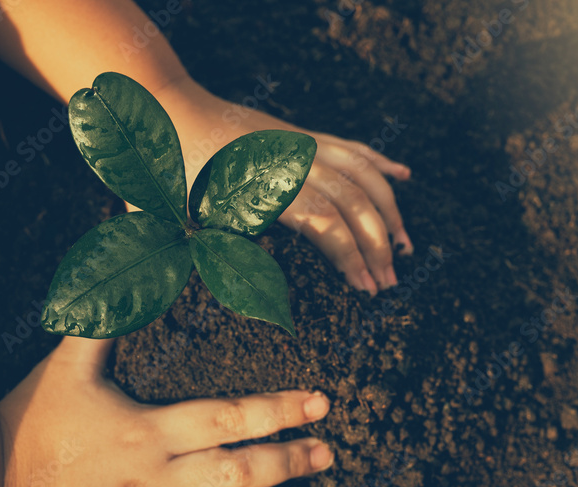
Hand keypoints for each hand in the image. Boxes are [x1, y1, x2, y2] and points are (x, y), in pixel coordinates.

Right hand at [0, 336, 333, 486]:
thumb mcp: (66, 366)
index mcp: (148, 432)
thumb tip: (123, 273)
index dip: (280, 411)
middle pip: (237, 472)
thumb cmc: (24, 421)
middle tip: (326, 457)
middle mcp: (155, 482)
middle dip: (288, 463)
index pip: (230, 418)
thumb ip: (103, 325)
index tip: (319, 405)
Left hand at [152, 76, 413, 295]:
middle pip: (352, 203)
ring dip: (389, 211)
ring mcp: (303, 144)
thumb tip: (252, 288)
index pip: (325, 222)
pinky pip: (353, 147)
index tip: (364, 288)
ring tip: (406, 246)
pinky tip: (405, 177)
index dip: (350, 256)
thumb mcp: (188, 221)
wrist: (171, 107)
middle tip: (389, 284)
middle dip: (376, 245)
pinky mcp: (303, 135)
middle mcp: (292, 161)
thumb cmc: (173, 171)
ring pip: (363, 174)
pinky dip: (381, 164)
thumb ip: (215, 254)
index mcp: (265, 184)